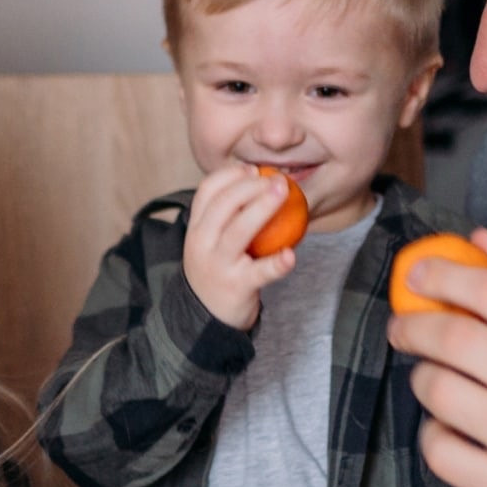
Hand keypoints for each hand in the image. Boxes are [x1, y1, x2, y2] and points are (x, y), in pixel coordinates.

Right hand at [180, 164, 298, 329]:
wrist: (205, 316)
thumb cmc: (217, 269)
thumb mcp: (210, 241)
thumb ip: (225, 216)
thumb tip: (260, 181)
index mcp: (195, 227)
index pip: (207, 191)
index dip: (230, 175)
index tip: (253, 170)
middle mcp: (202, 243)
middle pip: (224, 204)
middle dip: (251, 186)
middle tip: (277, 180)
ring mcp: (218, 265)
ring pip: (239, 231)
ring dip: (263, 207)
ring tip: (286, 193)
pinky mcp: (237, 286)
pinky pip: (260, 272)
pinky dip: (276, 263)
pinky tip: (291, 254)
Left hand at [385, 228, 486, 486]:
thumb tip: (479, 240)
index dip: (443, 276)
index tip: (416, 274)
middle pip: (456, 339)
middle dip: (413, 327)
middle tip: (403, 329)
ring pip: (440, 393)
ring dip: (423, 380)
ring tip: (434, 381)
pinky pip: (440, 451)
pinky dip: (434, 435)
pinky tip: (450, 430)